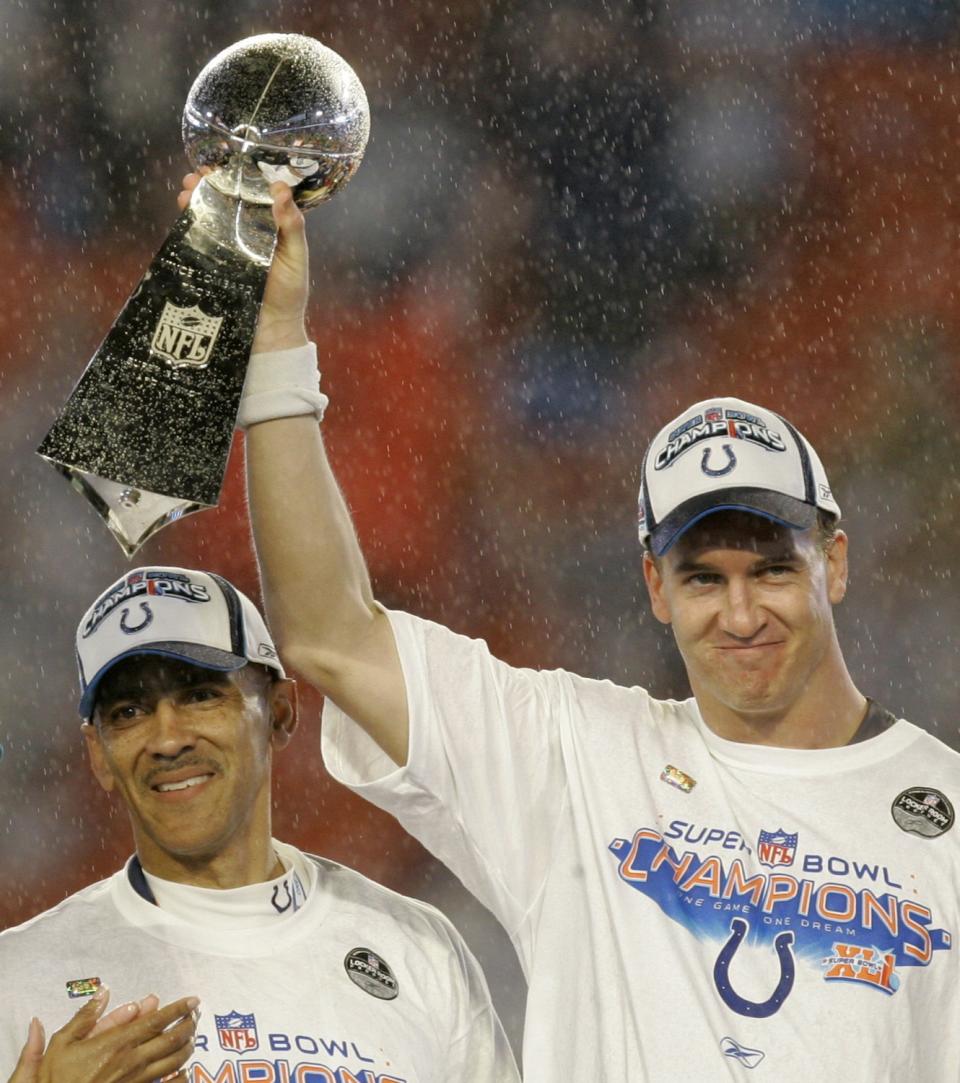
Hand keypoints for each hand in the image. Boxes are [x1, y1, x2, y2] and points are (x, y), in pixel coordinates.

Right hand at [8, 987, 197, 1082]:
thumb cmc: (56, 1078)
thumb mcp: (62, 1043)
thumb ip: (87, 1016)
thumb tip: (104, 991)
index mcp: (118, 1042)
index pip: (158, 1020)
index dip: (179, 1009)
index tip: (193, 1000)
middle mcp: (133, 1061)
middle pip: (173, 1039)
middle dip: (190, 1024)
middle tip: (196, 1015)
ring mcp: (138, 1081)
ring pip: (175, 1062)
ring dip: (188, 1046)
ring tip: (192, 1036)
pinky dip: (180, 1077)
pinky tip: (184, 1071)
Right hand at [178, 172, 309, 352]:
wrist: (271, 330)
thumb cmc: (289, 293)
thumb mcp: (297, 256)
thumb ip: (292, 226)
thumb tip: (281, 190)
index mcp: (269, 226)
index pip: (253, 195)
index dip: (239, 178)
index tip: (227, 166)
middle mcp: (247, 232)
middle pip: (226, 200)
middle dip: (211, 184)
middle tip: (198, 174)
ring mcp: (228, 246)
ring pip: (210, 215)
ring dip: (197, 199)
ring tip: (186, 189)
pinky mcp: (213, 262)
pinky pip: (199, 239)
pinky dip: (189, 223)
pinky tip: (183, 211)